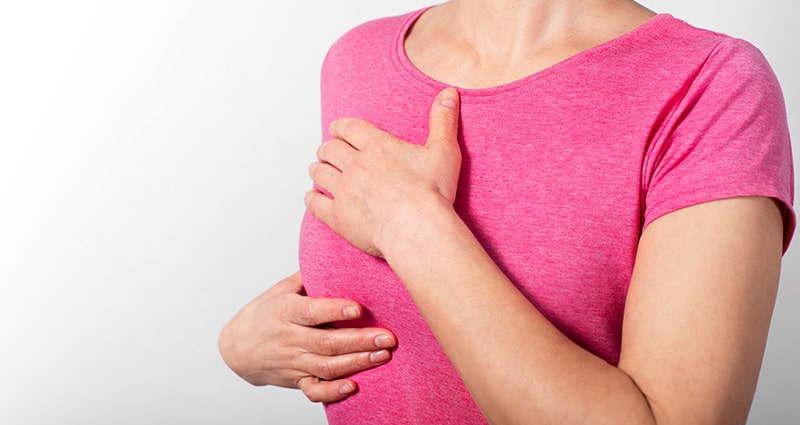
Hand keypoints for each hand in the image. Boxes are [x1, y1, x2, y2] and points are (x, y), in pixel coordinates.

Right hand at [218, 272, 396, 402]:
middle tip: (388, 337)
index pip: (312, 312)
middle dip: (360, 340)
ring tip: (383, 355)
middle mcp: (289, 338)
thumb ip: (308, 276)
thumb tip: (337, 252)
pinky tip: (353, 386)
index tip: (359, 308)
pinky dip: (333, 391)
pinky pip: (314, 390)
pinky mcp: (295, 380)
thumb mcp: (281, 290)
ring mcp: (293, 361)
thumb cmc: (263, 313)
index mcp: (286, 312)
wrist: (236, 347)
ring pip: (327, 366)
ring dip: (357, 363)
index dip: (335, 311)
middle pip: (327, 342)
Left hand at [305, 88, 461, 257]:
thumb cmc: (431, 192)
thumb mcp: (444, 150)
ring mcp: (343, 190)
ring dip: (317, 169)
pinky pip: (315, 203)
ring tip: (318, 170)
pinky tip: (312, 197)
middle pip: (330, 149)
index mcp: (377, 146)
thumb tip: (449, 93)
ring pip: (320, 173)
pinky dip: (312, 198)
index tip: (337, 129)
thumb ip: (443, 120)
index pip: (350, 128)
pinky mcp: (338, 216)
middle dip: (327, 148)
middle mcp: (355, 164)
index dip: (341, 127)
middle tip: (327, 151)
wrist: (417, 227)